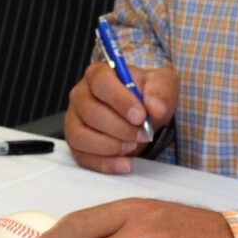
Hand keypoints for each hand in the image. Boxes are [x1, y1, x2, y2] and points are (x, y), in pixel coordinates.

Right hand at [64, 58, 176, 172]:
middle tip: (142, 134)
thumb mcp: (162, 85)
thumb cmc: (145, 95)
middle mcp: (81, 94)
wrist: (141, 112)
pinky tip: (124, 163)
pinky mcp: (76, 142)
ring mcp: (74, 119)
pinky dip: (104, 163)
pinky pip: (82, 156)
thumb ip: (161, 91)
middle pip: (90, 111)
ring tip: (132, 146)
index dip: (120, 100)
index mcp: (98, 74)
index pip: (101, 82)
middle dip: (120, 128)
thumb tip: (155, 108)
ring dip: (110, 146)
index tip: (140, 116)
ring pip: (81, 135)